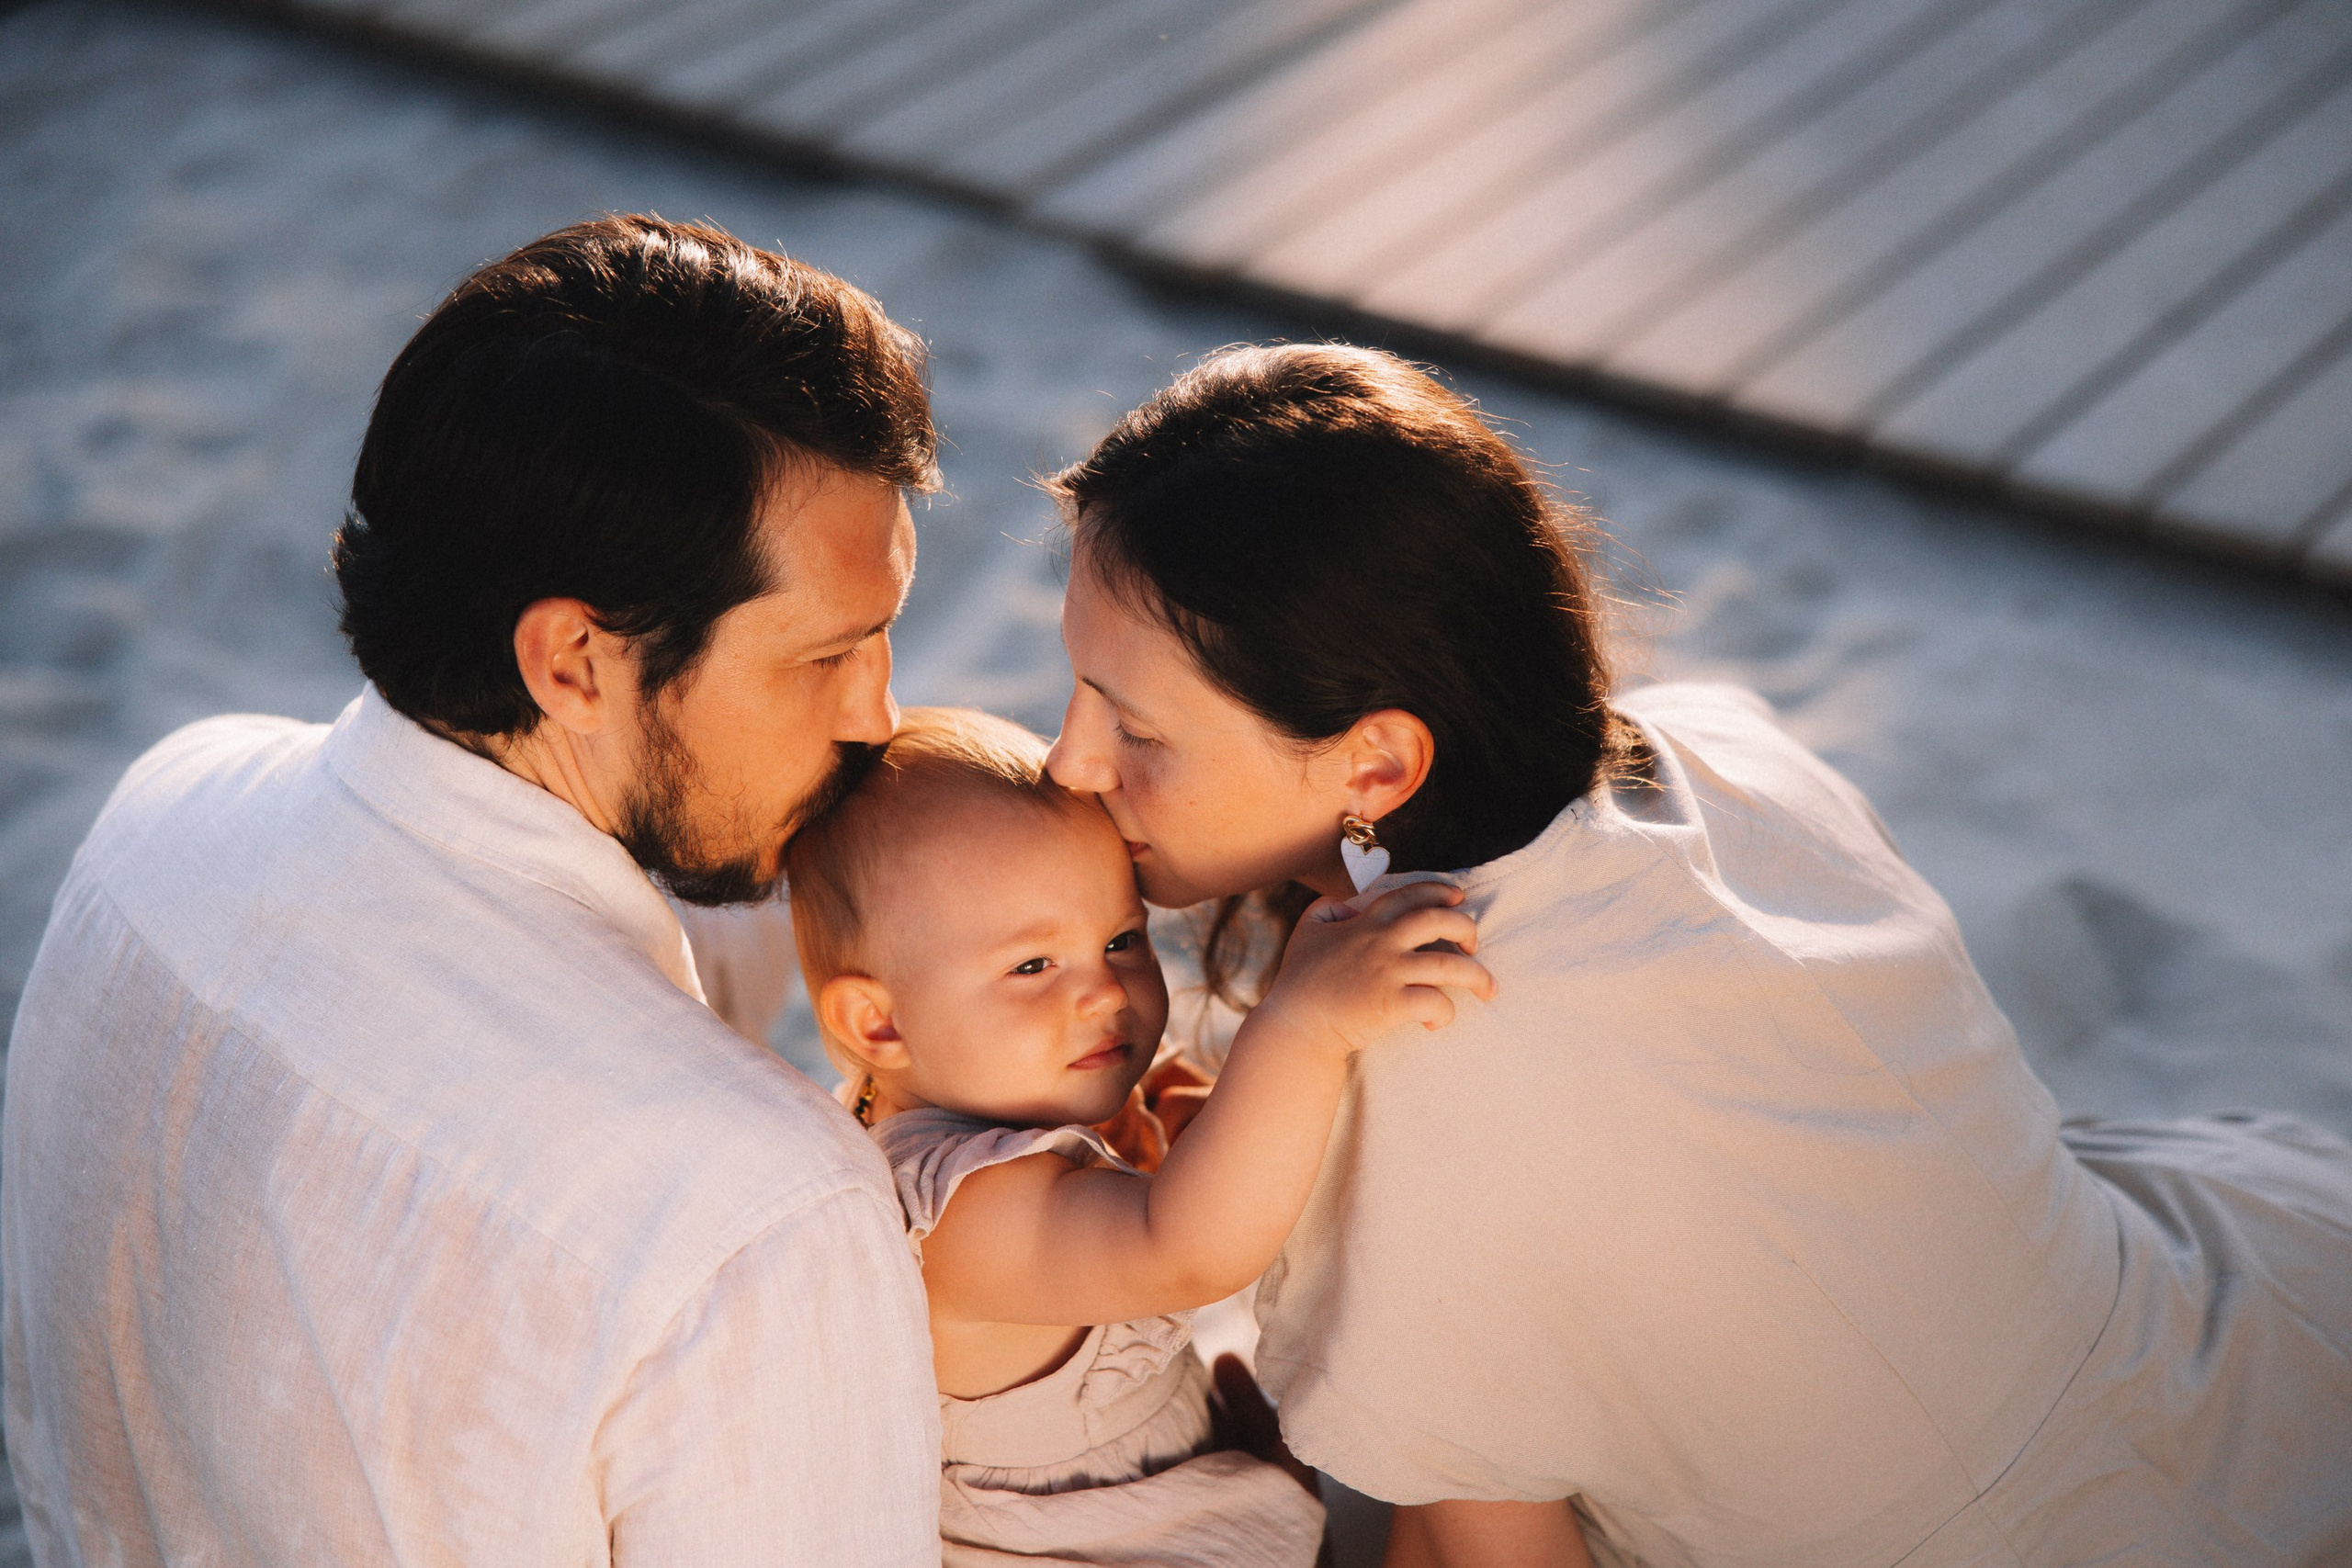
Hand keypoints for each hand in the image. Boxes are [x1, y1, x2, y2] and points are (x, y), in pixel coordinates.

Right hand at [1250, 881, 1494, 1057]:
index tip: (1458, 897)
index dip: (1439, 891)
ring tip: (1489, 989)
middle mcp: (1382, 943)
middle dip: (1467, 928)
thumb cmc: (1299, 981)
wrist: (1295, 1025)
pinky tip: (1436, 1023)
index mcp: (1366, 922)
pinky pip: (1436, 1003)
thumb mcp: (1308, 930)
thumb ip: (1328, 908)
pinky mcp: (1393, 1005)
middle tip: (1475, 944)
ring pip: (1450, 966)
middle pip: (1440, 921)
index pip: (1411, 895)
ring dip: (1477, 976)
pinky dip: (1445, 1013)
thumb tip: (1351, 905)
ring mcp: (1389, 973)